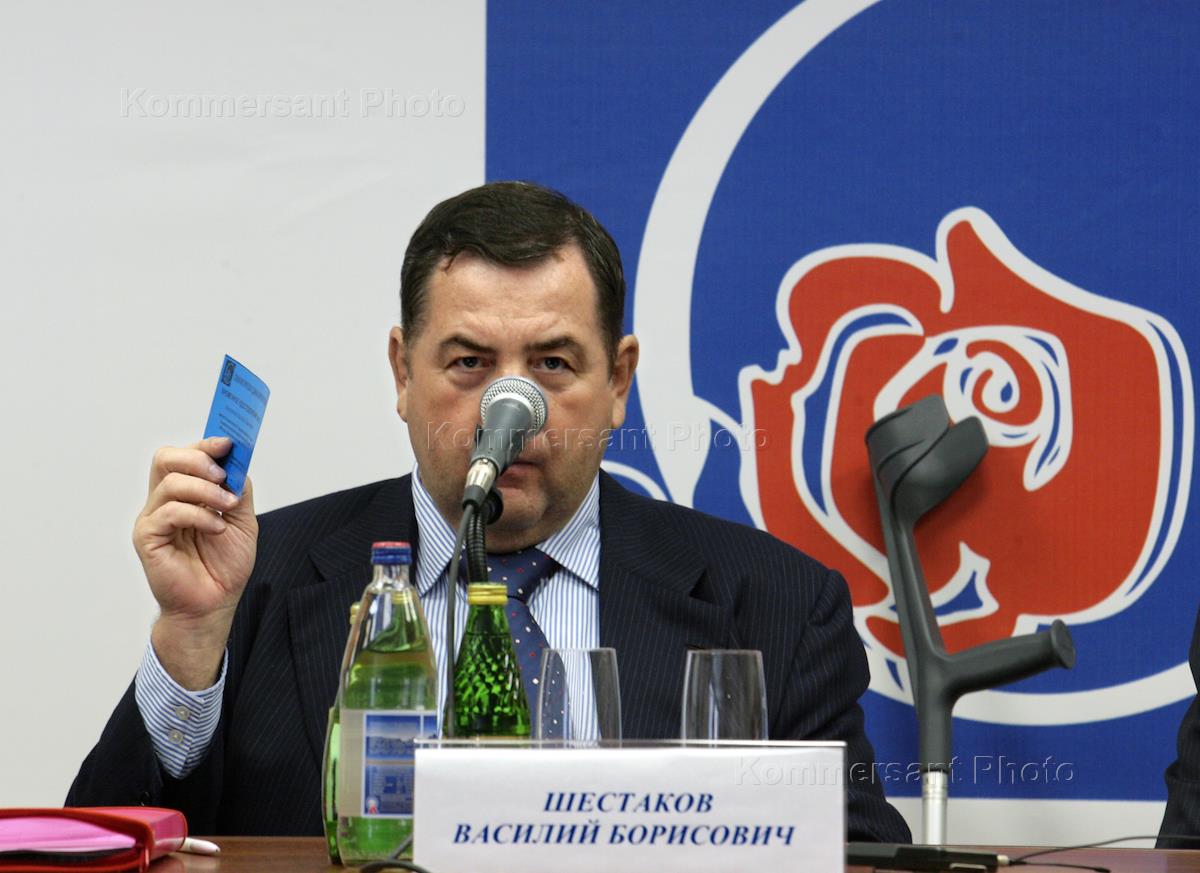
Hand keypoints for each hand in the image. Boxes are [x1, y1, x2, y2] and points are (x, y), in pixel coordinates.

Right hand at [134, 436, 257, 688]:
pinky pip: (169, 512)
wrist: (214, 604)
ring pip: (171, 483)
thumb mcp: (242, 520)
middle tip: (223, 473)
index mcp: (185, 494)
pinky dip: (199, 515)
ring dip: (206, 490)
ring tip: (228, 506)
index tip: (229, 442)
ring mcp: (153, 519)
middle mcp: (164, 501)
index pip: (183, 456)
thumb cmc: (225, 566)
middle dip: (198, 458)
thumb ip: (238, 488)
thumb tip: (237, 460)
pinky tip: (216, 528)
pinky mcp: (147, 537)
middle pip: (165, 458)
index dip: (204, 445)